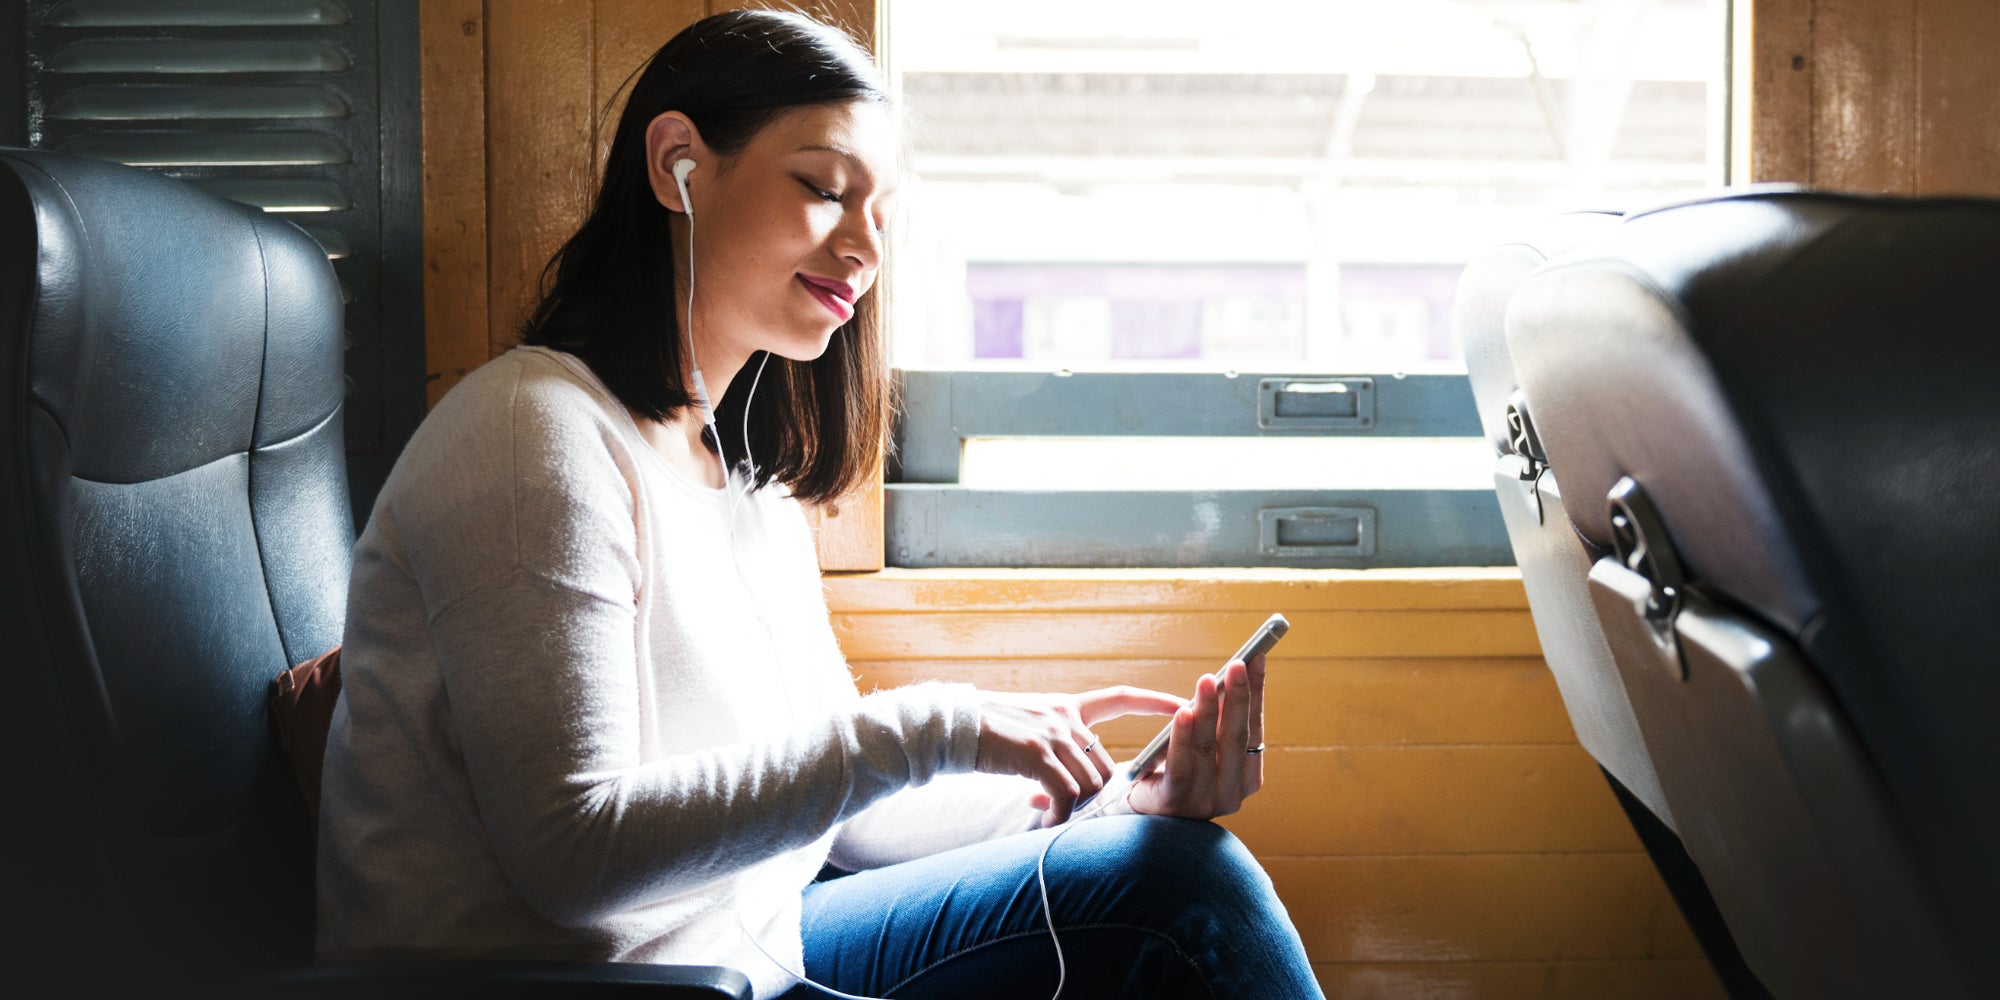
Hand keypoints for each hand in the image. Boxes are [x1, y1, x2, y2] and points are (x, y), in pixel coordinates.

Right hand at [974, 685, 1184, 825]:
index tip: (1182, 703)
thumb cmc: (983, 732)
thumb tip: (1068, 779)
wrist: (949, 726)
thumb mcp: (1027, 726)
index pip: (1119, 698)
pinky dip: (1059, 814)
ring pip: (1091, 783)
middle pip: (1105, 767)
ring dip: (1075, 808)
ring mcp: (1051, 733)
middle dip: (1093, 796)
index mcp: (1065, 705)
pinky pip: (1066, 794)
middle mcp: (1063, 717)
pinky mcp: (1035, 753)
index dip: (1153, 701)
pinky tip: (1045, 819)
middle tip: (1069, 810)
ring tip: (1052, 816)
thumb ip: (1053, 742)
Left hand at [1123, 652, 1266, 819]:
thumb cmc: (1171, 769)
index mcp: (1244, 778)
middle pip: (1236, 738)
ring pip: (1208, 748)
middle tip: (1237, 664)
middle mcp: (1231, 794)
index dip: (1256, 693)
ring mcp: (1204, 803)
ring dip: (1208, 711)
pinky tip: (1182, 712)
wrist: (1133, 808)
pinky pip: (1180, 766)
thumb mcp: (1201, 745)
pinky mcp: (1174, 804)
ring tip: (1206, 680)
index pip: (1254, 730)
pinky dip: (1182, 737)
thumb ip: (1217, 722)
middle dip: (1237, 697)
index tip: (1258, 658)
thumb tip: (1229, 675)